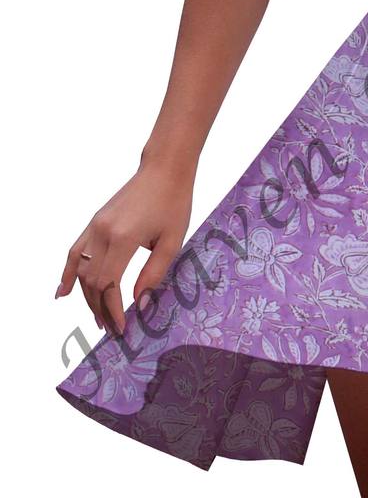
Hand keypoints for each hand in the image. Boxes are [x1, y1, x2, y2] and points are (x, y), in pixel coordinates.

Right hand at [56, 160, 193, 336]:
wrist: (164, 169)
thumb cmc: (174, 202)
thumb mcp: (173, 240)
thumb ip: (154, 273)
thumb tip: (138, 303)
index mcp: (124, 238)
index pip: (109, 285)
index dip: (113, 310)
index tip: (122, 328)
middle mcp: (103, 232)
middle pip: (92, 282)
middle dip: (100, 308)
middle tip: (112, 328)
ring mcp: (95, 226)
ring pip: (81, 270)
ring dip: (87, 297)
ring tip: (98, 317)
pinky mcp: (94, 222)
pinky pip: (74, 252)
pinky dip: (67, 274)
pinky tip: (62, 294)